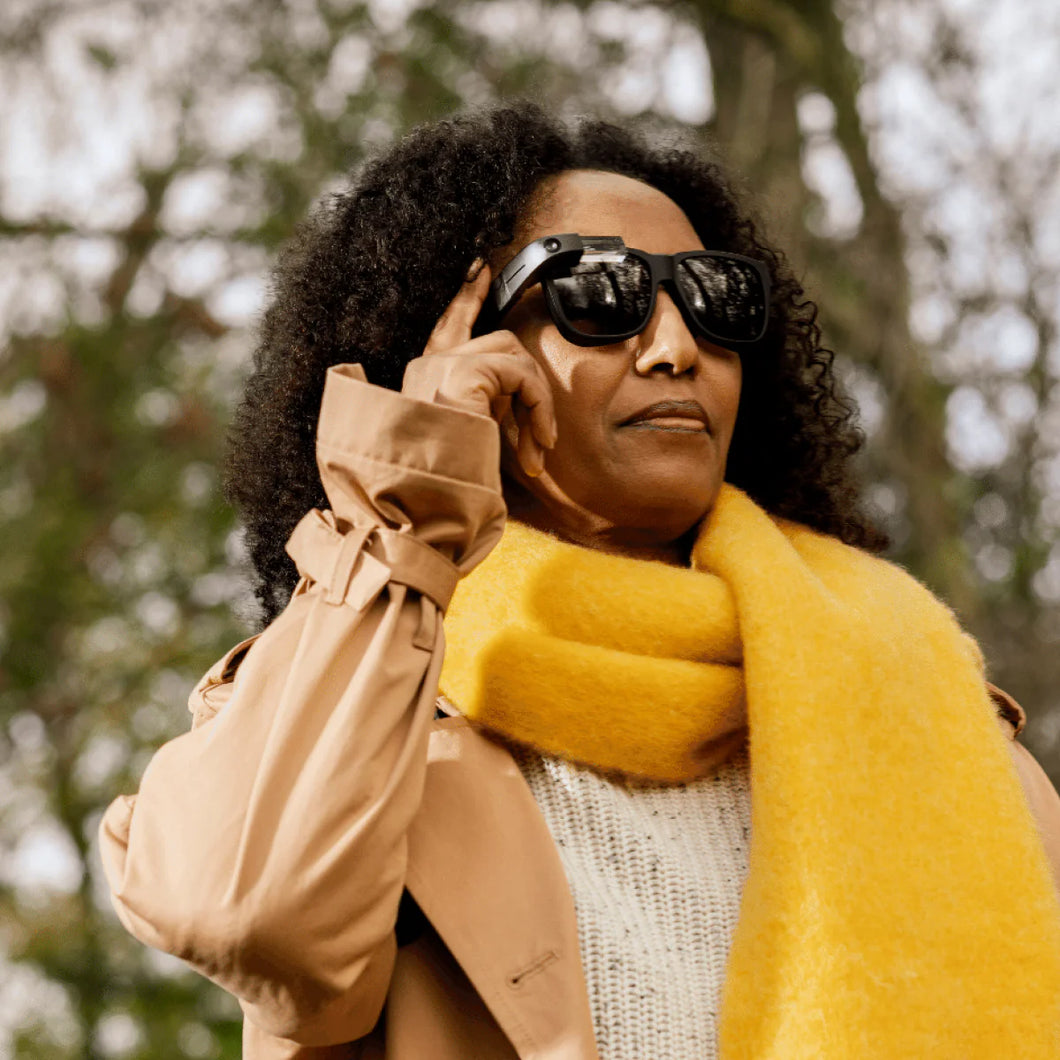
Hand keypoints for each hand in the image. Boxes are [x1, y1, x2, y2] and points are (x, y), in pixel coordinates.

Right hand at [402, 262, 557, 476]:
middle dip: (529, 382)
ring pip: (514, 355)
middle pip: (498, 342)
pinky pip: (521, 375)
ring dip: (536, 404)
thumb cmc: (444, 481)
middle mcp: (426, 365)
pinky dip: (538, 407)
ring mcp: (442, 364)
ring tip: (538, 449)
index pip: (448, 326)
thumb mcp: (464, 434)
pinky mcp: (464, 371)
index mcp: (421, 378)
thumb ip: (481, 404)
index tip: (480, 269)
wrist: (422, 498)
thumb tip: (512, 395)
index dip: (465, 298)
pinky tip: (538, 442)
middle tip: (543, 437)